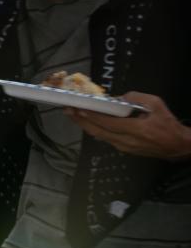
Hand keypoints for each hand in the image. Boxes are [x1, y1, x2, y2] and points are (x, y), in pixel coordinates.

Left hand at [66, 92, 190, 160]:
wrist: (178, 146)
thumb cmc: (168, 124)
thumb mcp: (156, 104)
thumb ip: (136, 98)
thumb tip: (119, 98)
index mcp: (136, 130)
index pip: (109, 123)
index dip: (92, 116)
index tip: (78, 108)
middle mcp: (127, 141)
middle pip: (99, 131)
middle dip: (81, 120)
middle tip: (68, 110)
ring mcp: (125, 147)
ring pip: (100, 136)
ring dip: (85, 125)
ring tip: (73, 115)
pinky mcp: (124, 149)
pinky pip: (105, 139)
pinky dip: (94, 129)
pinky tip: (87, 122)